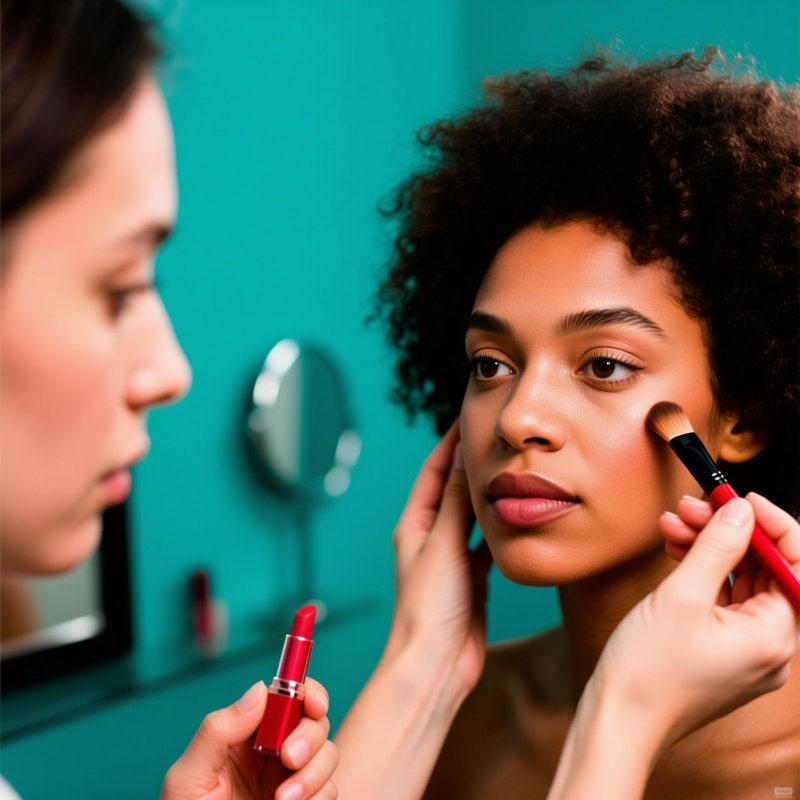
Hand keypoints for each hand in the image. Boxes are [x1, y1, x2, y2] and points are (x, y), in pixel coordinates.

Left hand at [161, 677, 337, 799]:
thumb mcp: (190, 776)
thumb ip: (219, 730)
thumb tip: (260, 690)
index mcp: (247, 735)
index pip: (286, 699)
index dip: (308, 693)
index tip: (314, 704)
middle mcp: (274, 753)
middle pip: (314, 723)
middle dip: (309, 737)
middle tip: (290, 758)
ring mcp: (291, 781)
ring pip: (327, 757)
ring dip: (313, 774)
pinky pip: (330, 792)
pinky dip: (319, 797)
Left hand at [384, 420, 492, 694]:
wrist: (436, 663)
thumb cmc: (429, 606)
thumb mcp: (443, 545)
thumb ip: (455, 503)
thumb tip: (463, 458)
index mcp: (415, 524)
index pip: (434, 470)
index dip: (450, 441)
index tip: (469, 415)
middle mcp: (431, 536)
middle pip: (453, 488)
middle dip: (471, 462)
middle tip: (495, 435)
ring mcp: (452, 557)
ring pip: (472, 514)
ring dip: (487, 492)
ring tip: (509, 466)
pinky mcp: (472, 577)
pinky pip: (487, 542)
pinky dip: (500, 525)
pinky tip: (517, 513)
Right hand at [548, 495, 798, 798]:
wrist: (619, 720)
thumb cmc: (649, 669)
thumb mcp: (683, 595)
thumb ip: (717, 546)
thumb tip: (741, 510)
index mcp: (775, 636)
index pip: (796, 564)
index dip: (771, 524)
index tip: (737, 497)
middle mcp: (772, 646)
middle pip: (764, 570)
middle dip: (728, 532)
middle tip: (691, 507)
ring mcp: (748, 651)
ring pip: (741, 581)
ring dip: (709, 548)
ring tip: (672, 526)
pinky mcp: (724, 652)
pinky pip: (723, 601)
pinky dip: (702, 572)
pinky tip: (674, 552)